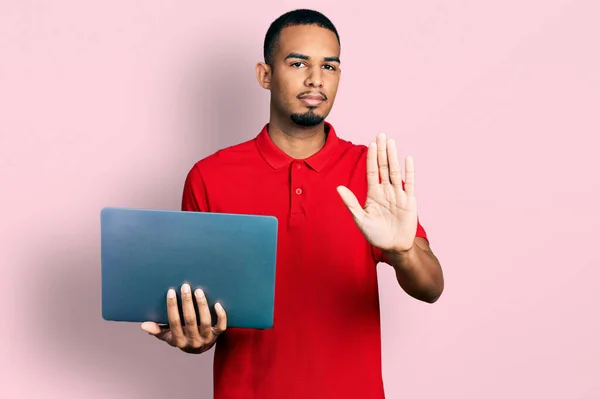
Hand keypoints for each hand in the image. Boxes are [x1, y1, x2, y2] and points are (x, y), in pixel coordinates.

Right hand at [141, 284, 226, 353]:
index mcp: (179, 341)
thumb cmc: (182, 337)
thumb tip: (144, 325)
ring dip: (202, 305)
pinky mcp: (218, 335)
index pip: (174, 322)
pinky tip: (217, 303)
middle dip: (187, 302)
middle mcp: (193, 341)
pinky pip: (221, 326)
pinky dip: (220, 315)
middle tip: (185, 286)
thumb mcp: (168, 336)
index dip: (172, 307)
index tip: (171, 291)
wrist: (200, 349)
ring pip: (205, 321)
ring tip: (198, 291)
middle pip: (190, 320)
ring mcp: (207, 338)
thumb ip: (157, 330)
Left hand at [337, 132, 417, 252]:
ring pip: (395, 171)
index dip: (371, 158)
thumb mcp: (360, 219)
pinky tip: (407, 158)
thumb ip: (351, 203)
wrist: (393, 247)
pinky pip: (409, 183)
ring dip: (393, 156)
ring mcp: (398, 194)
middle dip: (382, 151)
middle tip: (381, 134)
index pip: (372, 171)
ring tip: (391, 142)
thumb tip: (339, 187)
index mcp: (373, 194)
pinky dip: (408, 171)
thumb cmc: (375, 235)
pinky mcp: (409, 201)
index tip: (371, 144)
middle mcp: (386, 191)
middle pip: (383, 167)